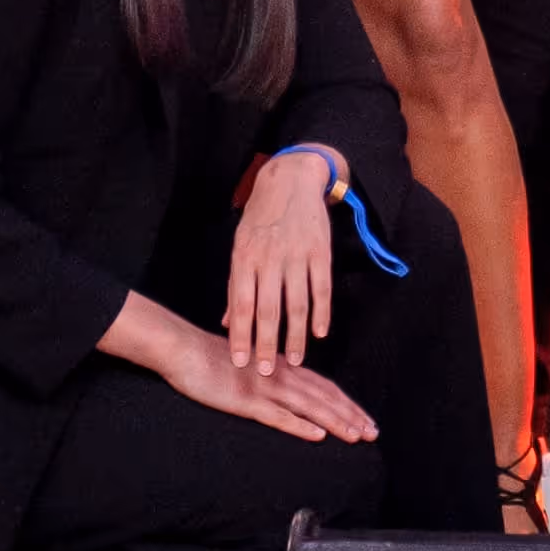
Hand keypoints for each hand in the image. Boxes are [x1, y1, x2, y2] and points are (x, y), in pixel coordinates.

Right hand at [157, 331, 374, 443]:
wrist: (183, 349)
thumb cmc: (213, 357)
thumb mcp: (252, 363)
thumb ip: (272, 373)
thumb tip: (292, 386)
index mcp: (283, 368)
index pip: (324, 387)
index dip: (347, 404)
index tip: (365, 419)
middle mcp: (280, 376)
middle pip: (325, 397)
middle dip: (351, 415)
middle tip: (372, 432)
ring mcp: (265, 389)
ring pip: (310, 407)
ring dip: (336, 422)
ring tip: (356, 436)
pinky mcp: (247, 401)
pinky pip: (278, 416)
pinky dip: (300, 426)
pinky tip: (317, 435)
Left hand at [228, 146, 340, 367]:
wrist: (291, 179)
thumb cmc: (260, 218)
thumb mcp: (240, 246)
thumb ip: (236, 287)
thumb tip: (227, 323)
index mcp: (244, 258)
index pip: (241, 305)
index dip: (241, 336)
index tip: (240, 362)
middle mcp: (269, 258)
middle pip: (268, 310)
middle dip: (266, 344)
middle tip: (265, 372)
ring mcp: (296, 254)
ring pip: (296, 303)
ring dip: (296, 336)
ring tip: (295, 361)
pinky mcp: (320, 250)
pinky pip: (322, 287)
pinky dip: (322, 312)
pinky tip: (320, 332)